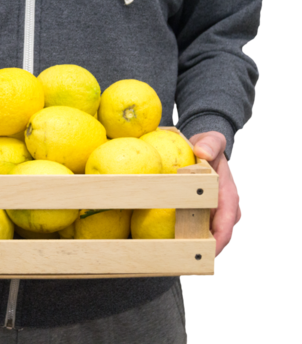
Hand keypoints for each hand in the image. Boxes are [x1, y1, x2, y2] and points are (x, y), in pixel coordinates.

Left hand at [189, 131, 242, 257]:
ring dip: (200, 249)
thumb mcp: (210, 141)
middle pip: (222, 235)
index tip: (209, 250)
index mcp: (230, 193)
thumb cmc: (207, 148)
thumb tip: (203, 152)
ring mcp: (221, 215)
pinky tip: (175, 251)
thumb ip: (210, 142)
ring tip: (180, 262)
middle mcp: (229, 208)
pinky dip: (193, 241)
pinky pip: (203, 233)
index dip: (220, 238)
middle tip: (188, 264)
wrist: (207, 152)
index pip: (228, 220)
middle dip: (209, 251)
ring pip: (214, 237)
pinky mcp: (210, 218)